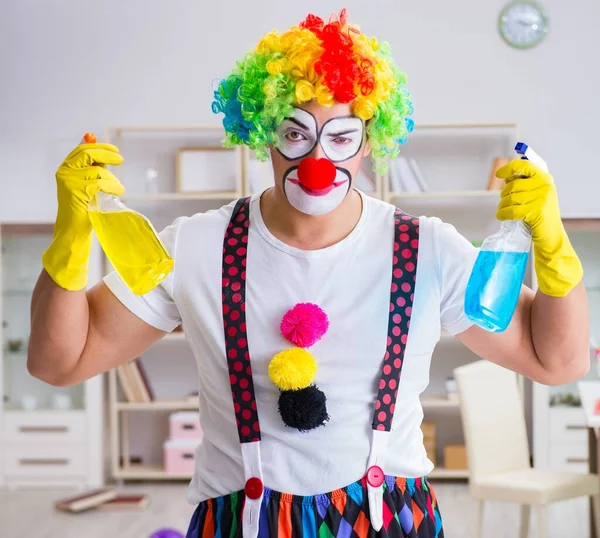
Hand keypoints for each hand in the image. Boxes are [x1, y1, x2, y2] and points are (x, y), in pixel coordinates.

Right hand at [42, 142, 124, 289]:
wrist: (73, 231)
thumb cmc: (84, 209)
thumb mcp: (89, 185)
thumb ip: (95, 170)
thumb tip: (108, 155)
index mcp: (65, 169)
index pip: (82, 150)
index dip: (99, 146)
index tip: (114, 149)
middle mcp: (64, 172)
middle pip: (88, 154)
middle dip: (107, 154)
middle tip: (121, 159)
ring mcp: (68, 181)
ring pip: (98, 172)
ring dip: (113, 180)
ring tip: (119, 189)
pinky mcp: (76, 191)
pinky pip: (100, 183)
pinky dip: (113, 187)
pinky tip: (118, 192)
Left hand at [495, 159, 582, 296]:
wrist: (552, 236)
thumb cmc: (540, 215)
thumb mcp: (536, 195)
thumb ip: (524, 184)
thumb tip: (506, 176)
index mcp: (545, 178)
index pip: (524, 166)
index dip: (509, 168)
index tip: (499, 174)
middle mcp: (545, 186)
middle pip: (512, 186)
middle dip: (504, 195)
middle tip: (504, 203)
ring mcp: (541, 198)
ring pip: (510, 198)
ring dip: (502, 206)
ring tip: (504, 211)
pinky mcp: (536, 212)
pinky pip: (511, 210)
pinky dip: (502, 214)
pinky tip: (502, 216)